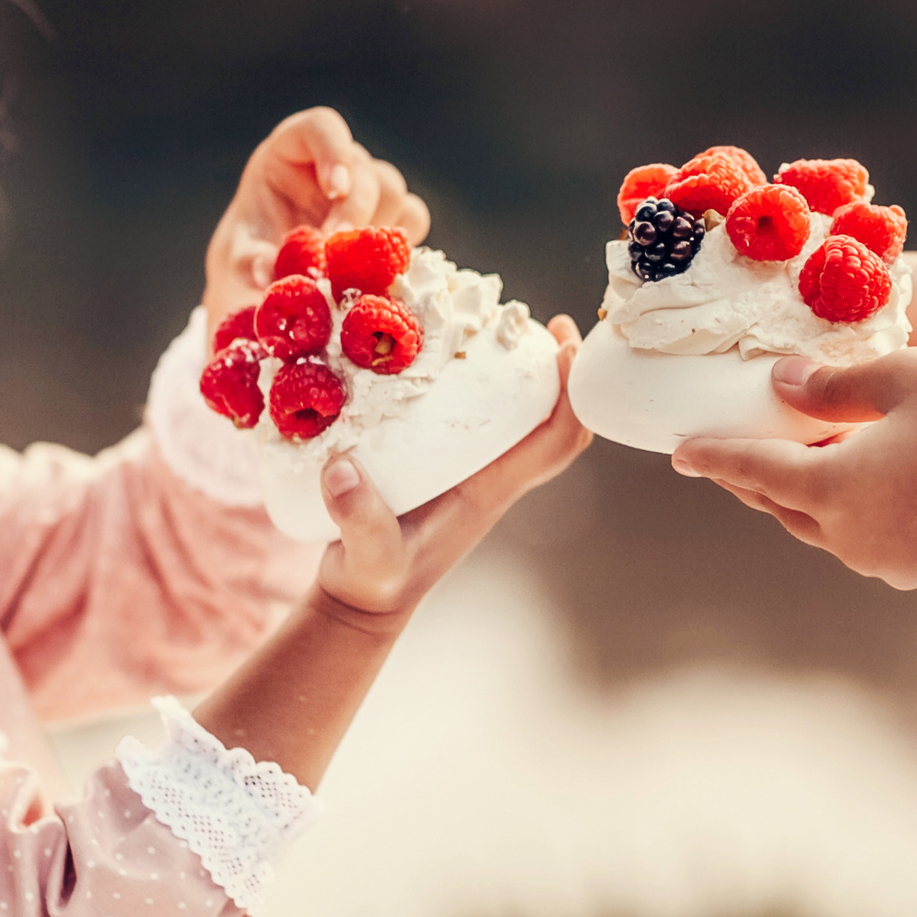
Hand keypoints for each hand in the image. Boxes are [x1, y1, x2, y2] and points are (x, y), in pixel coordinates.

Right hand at [193, 315, 590, 789]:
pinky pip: (480, 414)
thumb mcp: (364, 555)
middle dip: (560, 369)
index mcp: (491, 490)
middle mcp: (493, 473)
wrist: (360, 597)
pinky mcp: (447, 459)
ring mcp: (473, 466)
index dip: (573, 395)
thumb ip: (358, 519)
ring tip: (500, 323)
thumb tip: (343, 470)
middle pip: (553, 418)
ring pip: (520, 412)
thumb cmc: (371, 580)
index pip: (559, 441)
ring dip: (521, 369)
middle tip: (543, 319)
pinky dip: (480, 381)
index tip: (563, 347)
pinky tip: (448, 351)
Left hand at [203, 108, 432, 344]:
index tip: (335, 188)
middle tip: (337, 249)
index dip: (334, 151)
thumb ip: (248, 261)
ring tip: (350, 266)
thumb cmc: (249, 252)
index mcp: (292, 151)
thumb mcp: (236, 256)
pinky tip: (374, 269)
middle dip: (356, 212)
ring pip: (393, 193)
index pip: (322, 127)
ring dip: (377, 230)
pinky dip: (399, 244)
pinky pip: (412, 220)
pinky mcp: (389, 217)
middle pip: (366, 171)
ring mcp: (366, 188)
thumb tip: (266, 270)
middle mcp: (335, 163)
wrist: (268, 276)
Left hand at [671, 347, 916, 588]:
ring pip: (819, 522)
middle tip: (726, 439)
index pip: (749, 468)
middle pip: (779, 501)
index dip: (709, 453)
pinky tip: (852, 470)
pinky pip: (859, 533)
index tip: (676, 449)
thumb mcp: (908, 376)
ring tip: (786, 449)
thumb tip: (781, 383)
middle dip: (750, 471)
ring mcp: (889, 560)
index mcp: (834, 491)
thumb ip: (832, 382)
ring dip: (797, 488)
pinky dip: (840, 502)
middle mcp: (851, 538)